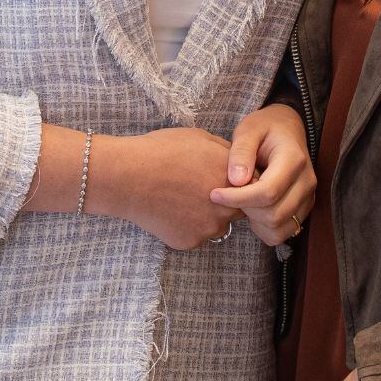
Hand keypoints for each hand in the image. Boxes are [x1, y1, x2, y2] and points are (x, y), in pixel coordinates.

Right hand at [99, 127, 240, 250]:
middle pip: (238, 210)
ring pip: (216, 225)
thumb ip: (226, 154)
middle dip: (225, 202)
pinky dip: (186, 226)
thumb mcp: (200, 138)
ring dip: (206, 216)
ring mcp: (208, 227)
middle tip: (199, 189)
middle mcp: (227, 207)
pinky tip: (170, 210)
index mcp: (232, 180)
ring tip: (181, 199)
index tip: (221, 180)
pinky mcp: (190, 241)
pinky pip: (196, 235)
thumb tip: (238, 162)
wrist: (128, 176)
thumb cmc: (161, 151)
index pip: (252, 188)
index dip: (238, 185)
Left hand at [214, 105, 314, 246]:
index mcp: (294, 160)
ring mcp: (307, 197)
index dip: (238, 198)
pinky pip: (284, 232)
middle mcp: (306, 182)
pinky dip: (265, 228)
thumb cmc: (265, 127)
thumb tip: (236, 180)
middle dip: (245, 209)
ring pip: (279, 228)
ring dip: (255, 221)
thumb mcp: (249, 129)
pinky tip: (253, 210)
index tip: (215, 194)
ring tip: (241, 201)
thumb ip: (241, 152)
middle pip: (274, 214)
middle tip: (227, 195)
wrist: (286, 129)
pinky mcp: (303, 207)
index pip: (267, 192)